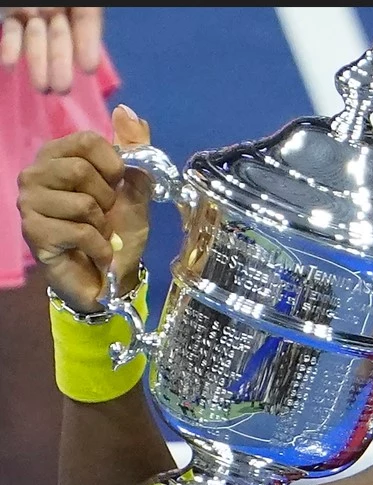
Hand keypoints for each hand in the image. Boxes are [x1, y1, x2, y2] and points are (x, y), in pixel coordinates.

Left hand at [0, 7, 102, 93]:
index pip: (87, 20)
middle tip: (61, 88)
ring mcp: (34, 14)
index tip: (88, 68)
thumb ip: (84, 12)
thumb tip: (88, 38)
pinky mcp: (12, 13)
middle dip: (60, 62)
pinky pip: (11, 31)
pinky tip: (9, 64)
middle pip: (60, 37)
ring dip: (38, 62)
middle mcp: (59, 9)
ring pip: (36, 38)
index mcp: (79, 2)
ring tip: (41, 87)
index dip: (87, 44)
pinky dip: (9, 47)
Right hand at [17, 103, 152, 311]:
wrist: (111, 277)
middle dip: (107, 198)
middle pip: (79, 170)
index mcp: (58, 156)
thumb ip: (136, 152)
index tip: (118, 184)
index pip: (85, 140)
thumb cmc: (118, 231)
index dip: (113, 164)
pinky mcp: (33, 232)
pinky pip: (79, 231)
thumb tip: (127, 112)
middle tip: (106, 215)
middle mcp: (35, 174)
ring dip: (103, 225)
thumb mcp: (136, 190)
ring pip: (82, 203)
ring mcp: (29, 203)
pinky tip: (96, 252)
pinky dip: (100, 246)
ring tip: (98, 233)